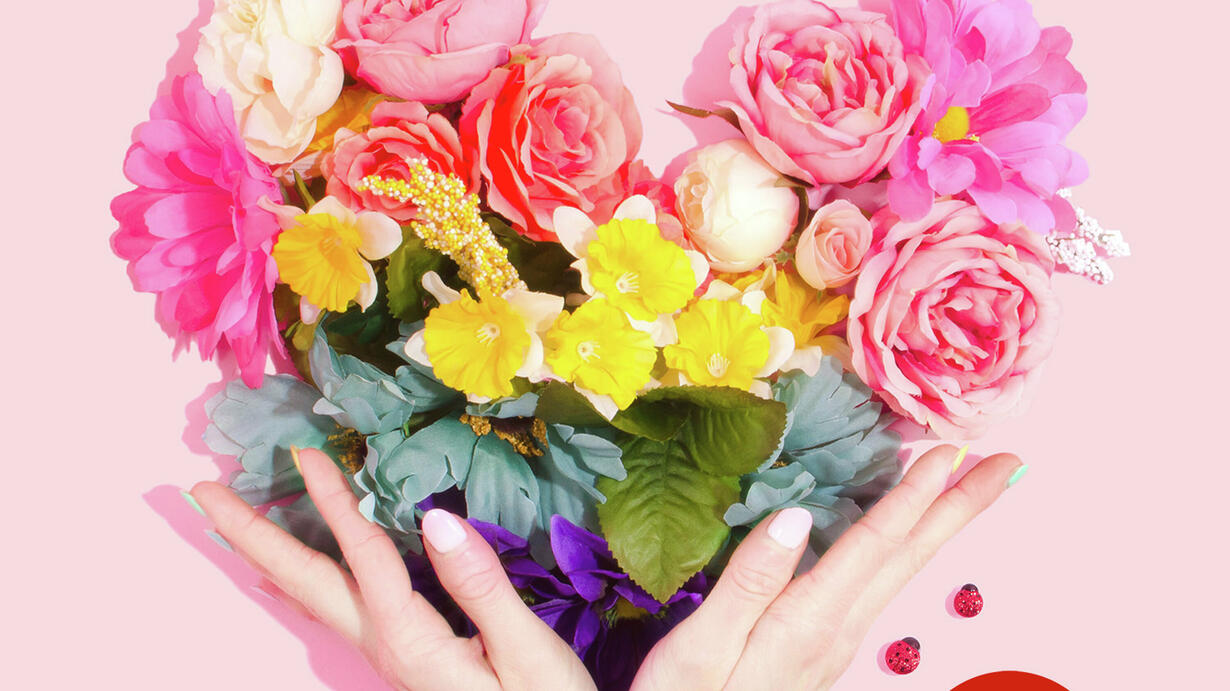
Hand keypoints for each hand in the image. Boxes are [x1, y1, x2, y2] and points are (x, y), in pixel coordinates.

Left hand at [191, 448, 594, 690]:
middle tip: (203, 490)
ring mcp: (388, 655)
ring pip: (312, 597)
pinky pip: (332, 609)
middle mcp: (385, 647)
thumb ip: (482, 588)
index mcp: (414, 642)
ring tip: (228, 523)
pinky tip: (283, 577)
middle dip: (252, 535)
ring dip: (267, 554)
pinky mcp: (402, 655)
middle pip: (305, 584)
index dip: (333, 501)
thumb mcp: (529, 653)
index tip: (305, 451)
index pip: (363, 559)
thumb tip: (435, 520)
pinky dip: (297, 583)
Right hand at [630, 445, 1023, 689]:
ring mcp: (836, 638)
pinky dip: (905, 544)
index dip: (912, 494)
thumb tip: (797, 515)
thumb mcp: (701, 647)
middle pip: (911, 556)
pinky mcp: (824, 643)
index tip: (950, 451)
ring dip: (940, 522)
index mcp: (808, 620)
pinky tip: (904, 532)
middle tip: (1009, 465)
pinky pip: (880, 581)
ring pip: (902, 569)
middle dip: (961, 507)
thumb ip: (749, 582)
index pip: (873, 544)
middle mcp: (837, 628)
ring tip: (969, 486)